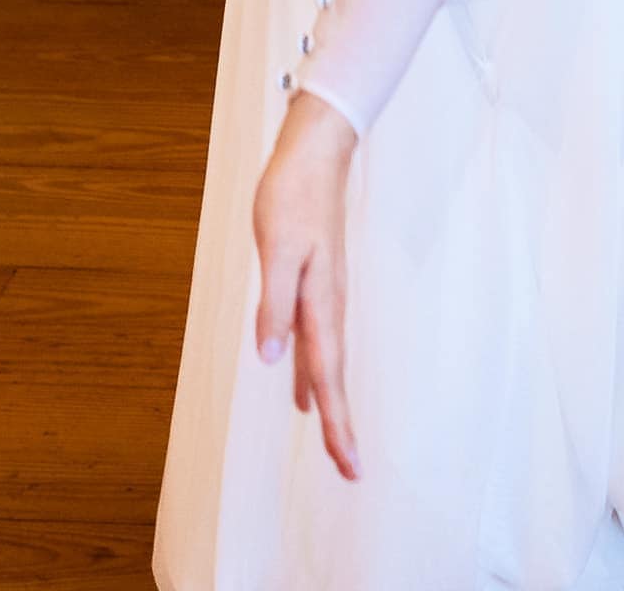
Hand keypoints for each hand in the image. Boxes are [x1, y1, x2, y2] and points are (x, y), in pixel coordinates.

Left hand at [253, 91, 359, 481]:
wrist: (315, 153)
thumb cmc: (292, 196)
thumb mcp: (277, 248)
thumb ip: (275, 304)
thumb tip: (272, 360)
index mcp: (321, 302)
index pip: (328, 374)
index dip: (336, 421)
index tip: (349, 465)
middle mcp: (329, 305)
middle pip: (334, 375)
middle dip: (340, 423)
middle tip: (350, 469)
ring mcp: (325, 295)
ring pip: (327, 360)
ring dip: (329, 401)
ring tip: (331, 441)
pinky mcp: (316, 284)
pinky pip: (316, 340)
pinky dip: (311, 370)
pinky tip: (299, 386)